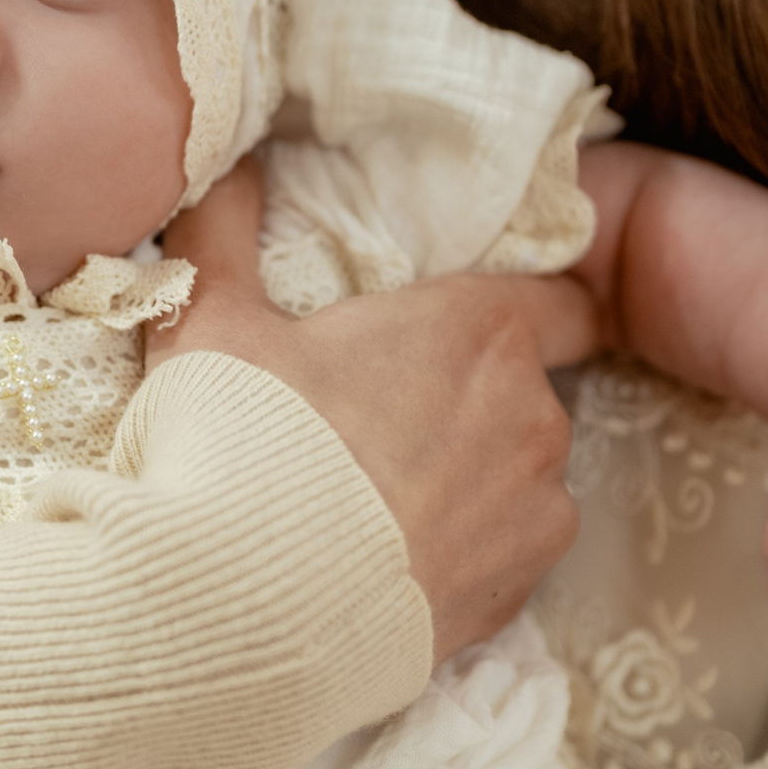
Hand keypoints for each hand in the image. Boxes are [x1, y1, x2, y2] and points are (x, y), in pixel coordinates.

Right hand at [150, 158, 599, 660]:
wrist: (246, 615)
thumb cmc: (238, 446)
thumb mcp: (210, 317)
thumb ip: (226, 224)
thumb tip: (227, 154)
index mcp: (478, 328)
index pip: (557, 296)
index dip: (520, 302)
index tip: (468, 321)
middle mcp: (532, 414)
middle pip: (518, 386)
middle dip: (460, 395)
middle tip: (370, 415)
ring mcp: (533, 512)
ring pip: (514, 475)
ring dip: (463, 477)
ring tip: (366, 501)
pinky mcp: (515, 596)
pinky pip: (500, 554)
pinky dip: (456, 551)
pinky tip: (380, 560)